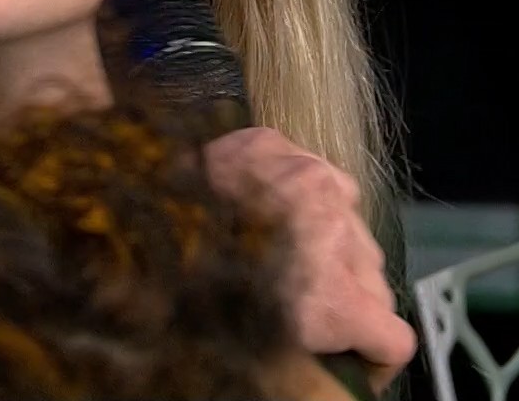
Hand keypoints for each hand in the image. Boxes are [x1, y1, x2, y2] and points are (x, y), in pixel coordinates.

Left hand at [201, 127, 416, 392]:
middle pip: (373, 279)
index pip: (395, 338)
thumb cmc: (181, 293)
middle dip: (345, 297)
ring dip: (327, 246)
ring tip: (278, 256)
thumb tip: (328, 371)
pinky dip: (307, 198)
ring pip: (351, 227)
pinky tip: (271, 213)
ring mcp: (309, 182)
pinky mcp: (277, 147)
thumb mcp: (261, 343)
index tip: (354, 359)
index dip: (373, 356)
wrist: (123, 216)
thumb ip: (308, 348)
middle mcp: (334, 234)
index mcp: (332, 296)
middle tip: (300, 306)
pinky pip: (320, 179)